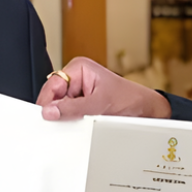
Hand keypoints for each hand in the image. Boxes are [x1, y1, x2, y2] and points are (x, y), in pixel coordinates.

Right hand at [38, 57, 171, 120]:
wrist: (146, 110)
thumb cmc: (130, 98)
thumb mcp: (100, 103)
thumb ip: (74, 108)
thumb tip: (50, 111)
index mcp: (79, 68)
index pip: (53, 84)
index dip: (47, 101)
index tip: (45, 116)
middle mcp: (76, 78)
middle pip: (54, 96)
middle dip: (57, 110)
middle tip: (64, 122)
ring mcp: (78, 92)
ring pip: (60, 107)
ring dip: (66, 117)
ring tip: (81, 120)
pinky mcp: (81, 105)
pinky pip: (69, 114)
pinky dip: (72, 122)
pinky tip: (82, 123)